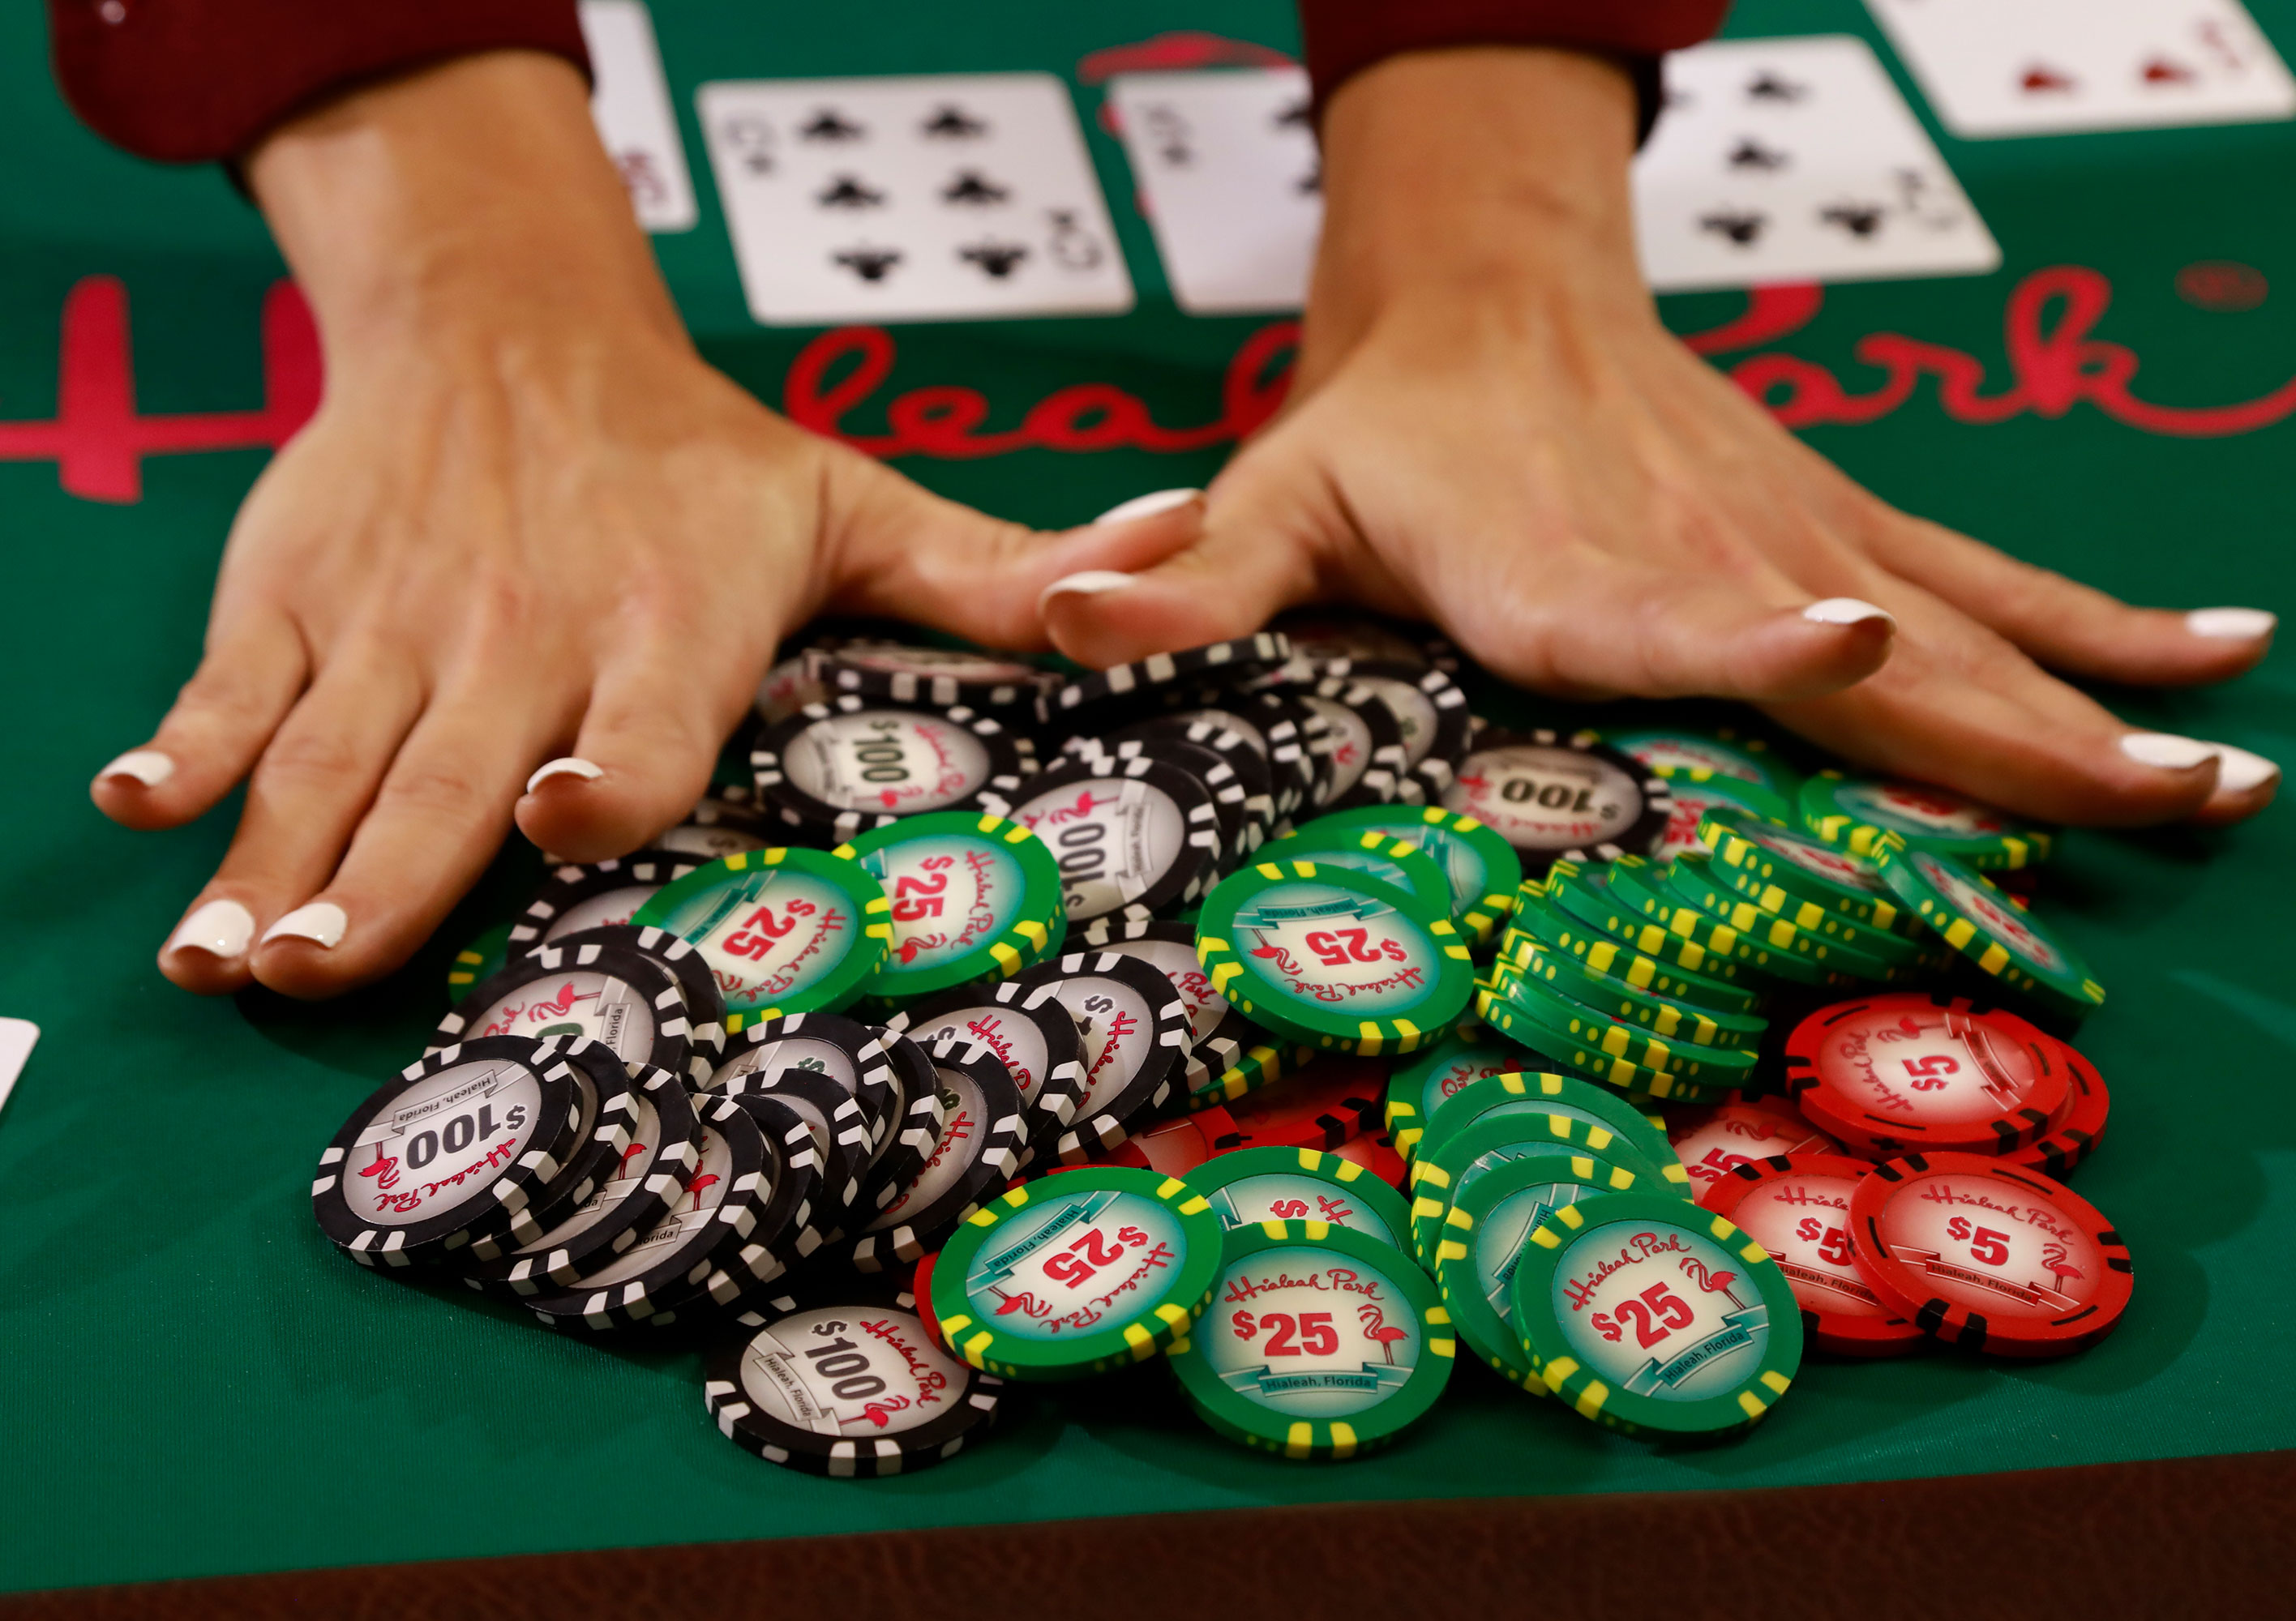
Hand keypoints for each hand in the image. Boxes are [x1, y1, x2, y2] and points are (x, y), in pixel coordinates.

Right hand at [95, 53, 1097, 998]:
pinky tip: (142, 814)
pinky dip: (190, 747)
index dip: (599, 772)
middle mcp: (525, 633)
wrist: (511, 322)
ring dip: (274, 856)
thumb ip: (1004, 573)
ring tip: (226, 957)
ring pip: (331, 756)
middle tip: (315, 970)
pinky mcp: (298, 595)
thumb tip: (1185, 553)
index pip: (634, 719)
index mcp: (665, 622)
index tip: (554, 813)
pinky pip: (239, 686)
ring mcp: (398, 621)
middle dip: (384, 875)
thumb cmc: (696, 452)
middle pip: (451, 774)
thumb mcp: (855, 504)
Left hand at [1037, 48, 2280, 826]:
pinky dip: (2103, 623)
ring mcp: (1795, 540)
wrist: (1488, 286)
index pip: (1675, 621)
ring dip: (2096, 707)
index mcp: (1572, 584)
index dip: (1765, 637)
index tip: (1862, 633)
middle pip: (1876, 660)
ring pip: (1967, 631)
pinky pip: (1993, 571)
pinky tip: (2220, 664)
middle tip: (2160, 808)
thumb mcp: (1272, 499)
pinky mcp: (1835, 517)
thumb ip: (1186, 578)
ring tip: (2225, 781)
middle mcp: (1708, 567)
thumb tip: (1064, 614)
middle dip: (2017, 735)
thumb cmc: (1379, 428)